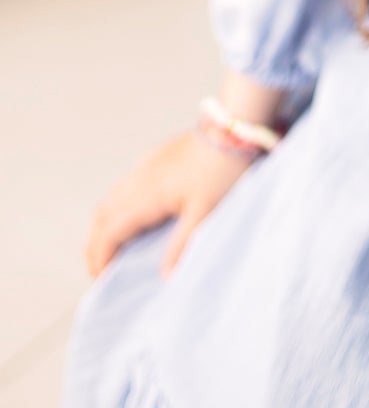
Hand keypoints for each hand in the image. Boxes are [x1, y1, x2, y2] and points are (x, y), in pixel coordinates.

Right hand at [85, 130, 256, 280]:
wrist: (233, 128)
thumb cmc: (222, 169)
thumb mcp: (205, 211)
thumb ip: (182, 245)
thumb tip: (165, 277)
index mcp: (146, 194)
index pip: (109, 230)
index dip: (100, 256)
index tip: (100, 279)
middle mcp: (139, 178)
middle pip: (103, 215)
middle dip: (96, 244)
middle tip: (100, 269)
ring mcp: (145, 165)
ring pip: (111, 198)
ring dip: (105, 225)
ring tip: (112, 248)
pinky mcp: (155, 157)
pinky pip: (124, 186)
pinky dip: (117, 207)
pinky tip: (132, 215)